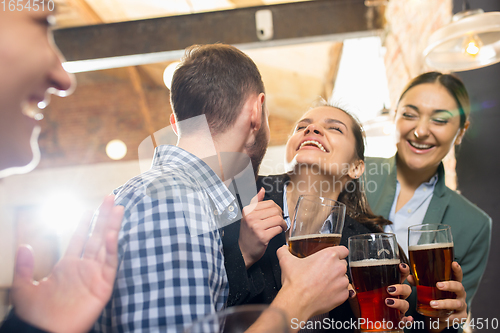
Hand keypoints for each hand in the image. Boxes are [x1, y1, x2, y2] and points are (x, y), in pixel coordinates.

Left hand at [11, 195, 123, 332]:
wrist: (47, 332)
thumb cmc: (36, 315)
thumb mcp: (24, 288)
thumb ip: (25, 267)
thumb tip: (24, 246)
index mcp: (67, 266)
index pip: (79, 238)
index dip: (85, 223)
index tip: (90, 208)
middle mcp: (84, 267)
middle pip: (96, 236)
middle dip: (103, 217)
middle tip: (109, 198)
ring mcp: (95, 275)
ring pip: (106, 245)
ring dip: (112, 227)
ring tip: (118, 208)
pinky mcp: (103, 285)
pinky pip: (110, 263)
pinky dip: (112, 248)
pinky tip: (113, 233)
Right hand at [239, 188, 286, 267]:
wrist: (243, 251)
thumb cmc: (248, 234)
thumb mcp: (248, 216)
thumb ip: (255, 202)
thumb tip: (262, 190)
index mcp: (248, 210)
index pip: (269, 203)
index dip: (276, 208)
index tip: (277, 213)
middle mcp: (250, 217)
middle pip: (275, 210)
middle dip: (281, 216)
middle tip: (280, 221)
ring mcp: (256, 227)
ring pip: (278, 219)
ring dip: (283, 224)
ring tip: (281, 226)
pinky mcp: (262, 236)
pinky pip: (278, 229)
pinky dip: (280, 230)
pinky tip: (278, 232)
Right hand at [272, 245, 349, 326]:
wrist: (297, 302)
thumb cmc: (295, 282)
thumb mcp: (286, 261)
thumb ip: (284, 251)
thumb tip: (283, 248)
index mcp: (329, 256)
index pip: (343, 250)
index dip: (338, 253)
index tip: (334, 257)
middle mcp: (338, 268)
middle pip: (343, 264)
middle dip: (335, 267)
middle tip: (323, 272)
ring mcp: (342, 282)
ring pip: (344, 278)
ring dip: (336, 280)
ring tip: (323, 284)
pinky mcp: (343, 295)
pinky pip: (344, 291)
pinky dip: (337, 292)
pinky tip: (326, 293)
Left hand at [349, 263, 412, 323]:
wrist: (364, 322)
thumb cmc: (363, 307)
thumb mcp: (358, 296)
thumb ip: (354, 292)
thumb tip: (352, 291)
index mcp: (388, 287)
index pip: (399, 276)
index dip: (403, 270)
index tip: (401, 266)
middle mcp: (395, 297)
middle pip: (406, 289)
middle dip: (401, 288)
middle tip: (390, 289)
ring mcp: (397, 309)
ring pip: (406, 304)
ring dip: (399, 302)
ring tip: (388, 302)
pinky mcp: (397, 320)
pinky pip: (405, 321)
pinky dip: (407, 320)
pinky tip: (405, 319)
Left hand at [427, 262, 466, 332]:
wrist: (440, 318)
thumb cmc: (436, 300)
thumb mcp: (429, 291)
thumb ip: (420, 283)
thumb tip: (410, 277)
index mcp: (453, 285)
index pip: (457, 275)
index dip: (457, 269)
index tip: (454, 263)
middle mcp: (459, 294)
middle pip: (459, 287)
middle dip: (449, 285)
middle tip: (438, 285)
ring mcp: (461, 306)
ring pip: (456, 303)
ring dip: (444, 303)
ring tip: (432, 304)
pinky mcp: (460, 317)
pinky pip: (456, 317)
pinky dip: (448, 317)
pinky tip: (440, 317)